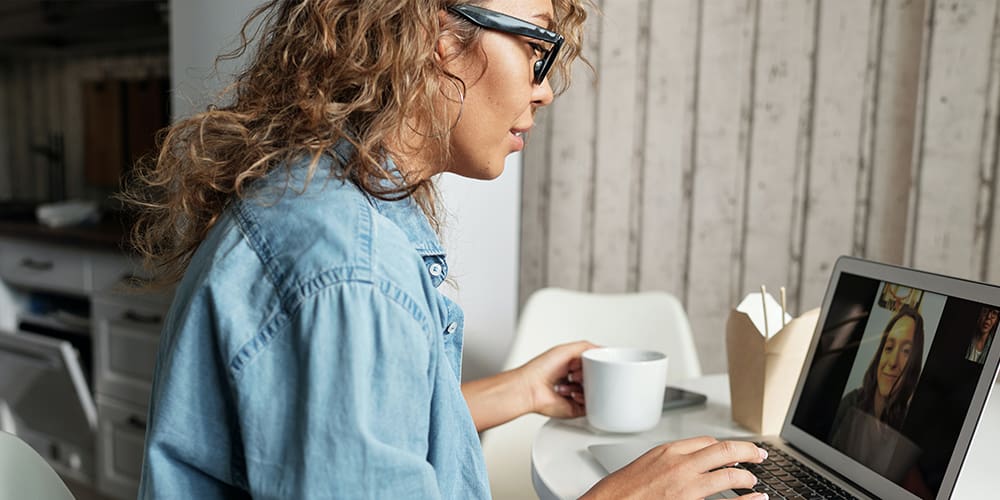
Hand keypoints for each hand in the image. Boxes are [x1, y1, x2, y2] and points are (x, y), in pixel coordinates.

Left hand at [514, 340, 597, 418]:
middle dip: (590, 375)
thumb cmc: (540, 369)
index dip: (594, 363)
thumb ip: (587, 347)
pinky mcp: (576, 408)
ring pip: (594, 392)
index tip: (591, 362)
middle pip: (595, 379)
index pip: (593, 365)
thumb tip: (603, 350)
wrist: (530, 388)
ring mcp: (575, 395)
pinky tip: (573, 394)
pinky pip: (591, 407)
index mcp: (572, 366)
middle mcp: (573, 381)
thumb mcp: (566, 350)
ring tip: (572, 382)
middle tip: (578, 373)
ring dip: (586, 386)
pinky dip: (585, 399)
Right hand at [582, 437, 767, 499]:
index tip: (733, 450)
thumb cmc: (620, 491)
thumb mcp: (645, 465)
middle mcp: (680, 464)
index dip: (724, 446)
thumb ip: (668, 461)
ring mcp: (687, 485)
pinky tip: (756, 499)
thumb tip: (686, 463)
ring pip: (729, 473)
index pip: (706, 442)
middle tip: (759, 455)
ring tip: (753, 481)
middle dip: (747, 450)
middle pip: (724, 449)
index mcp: (668, 451)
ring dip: (747, 476)